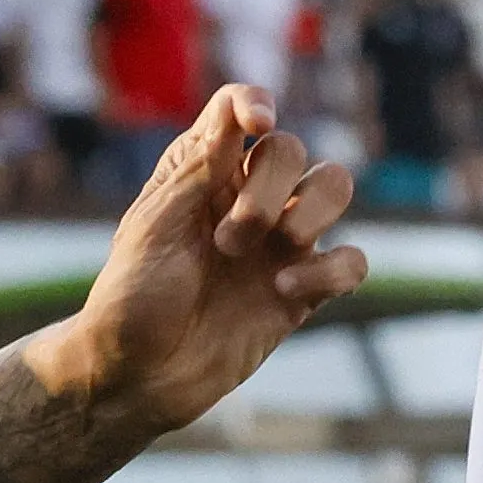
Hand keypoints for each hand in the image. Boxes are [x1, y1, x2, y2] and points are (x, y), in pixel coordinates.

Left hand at [41, 88, 367, 435]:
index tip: (257, 123)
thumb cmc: (131, 299)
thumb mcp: (156, 227)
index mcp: (202, 173)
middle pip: (292, 150)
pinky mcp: (302, 291)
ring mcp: (278, 243)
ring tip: (258, 257)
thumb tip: (239, 111)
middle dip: (268, 188)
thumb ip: (200, 168)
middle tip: (226, 241)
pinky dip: (330, 270)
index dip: (254, 104)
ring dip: (309, 214)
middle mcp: (246, 199)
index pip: (239, 112)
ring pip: (335, 187)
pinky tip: (284, 289)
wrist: (135, 378)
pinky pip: (350, 261)